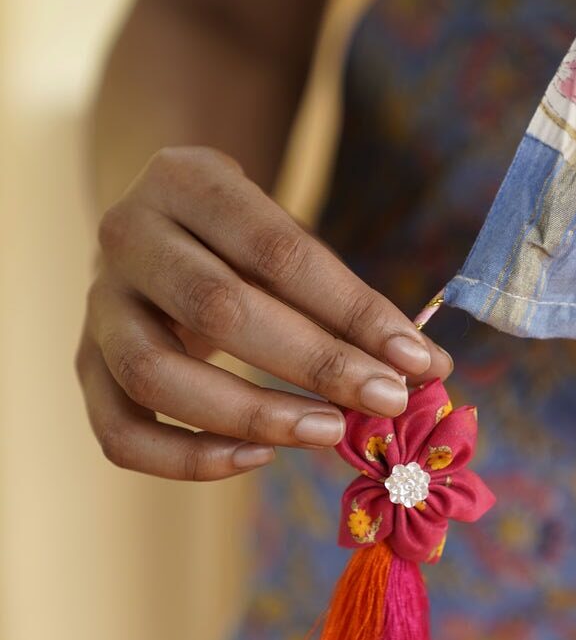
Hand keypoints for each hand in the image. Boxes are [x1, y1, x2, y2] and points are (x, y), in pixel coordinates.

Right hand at [76, 146, 451, 479]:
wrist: (155, 227)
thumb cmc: (238, 239)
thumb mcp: (284, 238)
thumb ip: (345, 300)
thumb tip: (427, 368)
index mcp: (185, 180)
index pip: (279, 251)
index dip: (352, 311)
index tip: (418, 360)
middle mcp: (127, 235)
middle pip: (219, 308)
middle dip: (316, 364)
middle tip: (386, 402)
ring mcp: (97, 305)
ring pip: (157, 375)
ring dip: (253, 415)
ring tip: (328, 433)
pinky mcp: (84, 366)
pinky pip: (119, 432)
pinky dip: (187, 459)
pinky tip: (256, 459)